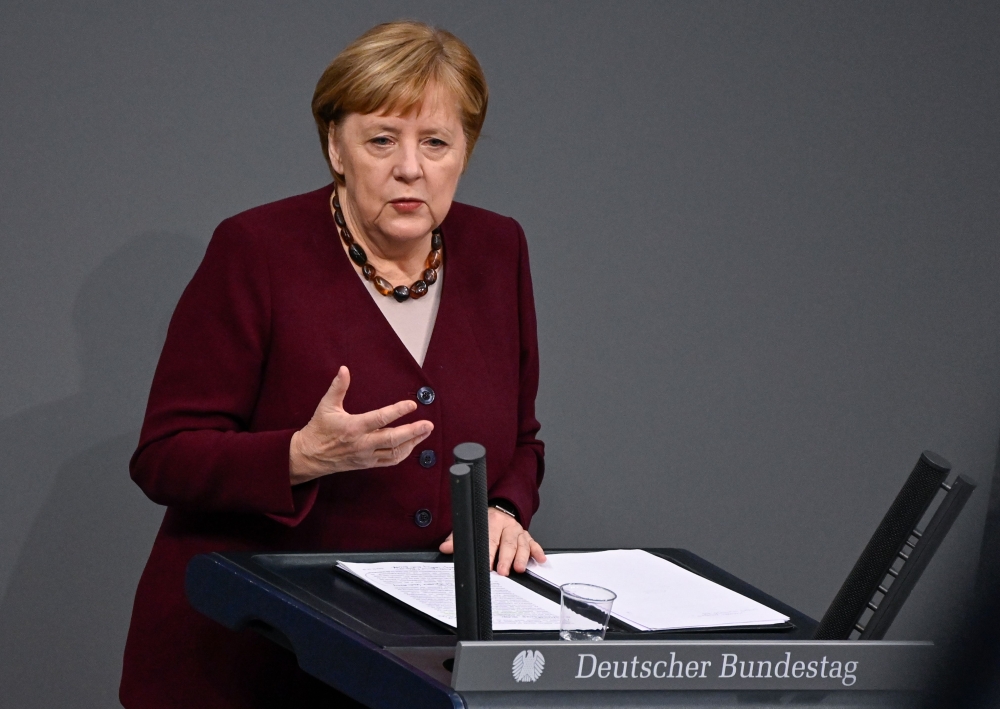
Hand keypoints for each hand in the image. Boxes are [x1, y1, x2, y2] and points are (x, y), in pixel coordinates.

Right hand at [289, 366, 432, 483]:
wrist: (309, 456)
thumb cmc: (319, 429)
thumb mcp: (326, 406)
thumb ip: (338, 387)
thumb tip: (344, 369)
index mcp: (353, 427)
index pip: (380, 419)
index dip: (397, 412)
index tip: (412, 405)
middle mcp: (362, 443)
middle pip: (392, 439)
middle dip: (413, 432)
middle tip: (428, 424)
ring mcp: (366, 455)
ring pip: (394, 452)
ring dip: (412, 443)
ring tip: (425, 432)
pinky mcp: (367, 464)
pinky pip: (389, 461)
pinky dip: (403, 453)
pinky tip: (412, 445)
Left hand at [439, 508, 545, 575]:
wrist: (499, 512)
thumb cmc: (485, 523)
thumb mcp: (470, 528)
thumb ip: (457, 539)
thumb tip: (445, 548)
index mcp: (492, 522)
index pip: (490, 539)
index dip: (489, 554)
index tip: (486, 566)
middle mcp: (507, 525)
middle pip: (507, 543)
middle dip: (506, 558)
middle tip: (503, 571)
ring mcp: (518, 531)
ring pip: (522, 544)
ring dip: (522, 557)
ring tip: (520, 568)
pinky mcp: (527, 536)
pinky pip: (534, 543)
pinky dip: (537, 551)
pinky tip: (540, 559)